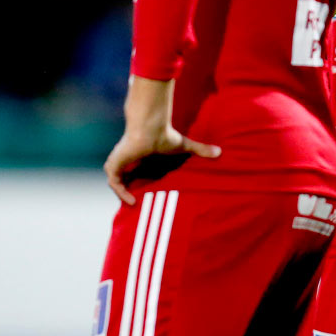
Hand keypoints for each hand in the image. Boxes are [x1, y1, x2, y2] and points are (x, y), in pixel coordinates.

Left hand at [104, 75, 219, 203]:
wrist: (150, 129)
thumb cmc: (165, 135)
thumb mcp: (184, 147)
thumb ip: (200, 150)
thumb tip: (220, 152)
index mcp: (141, 157)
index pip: (139, 174)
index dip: (143, 185)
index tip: (150, 197)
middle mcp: (129, 161)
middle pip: (127, 180)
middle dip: (131, 191)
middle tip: (141, 206)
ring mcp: (120, 163)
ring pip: (119, 183)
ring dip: (124, 193)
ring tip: (135, 204)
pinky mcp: (114, 166)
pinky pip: (115, 184)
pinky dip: (121, 193)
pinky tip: (132, 202)